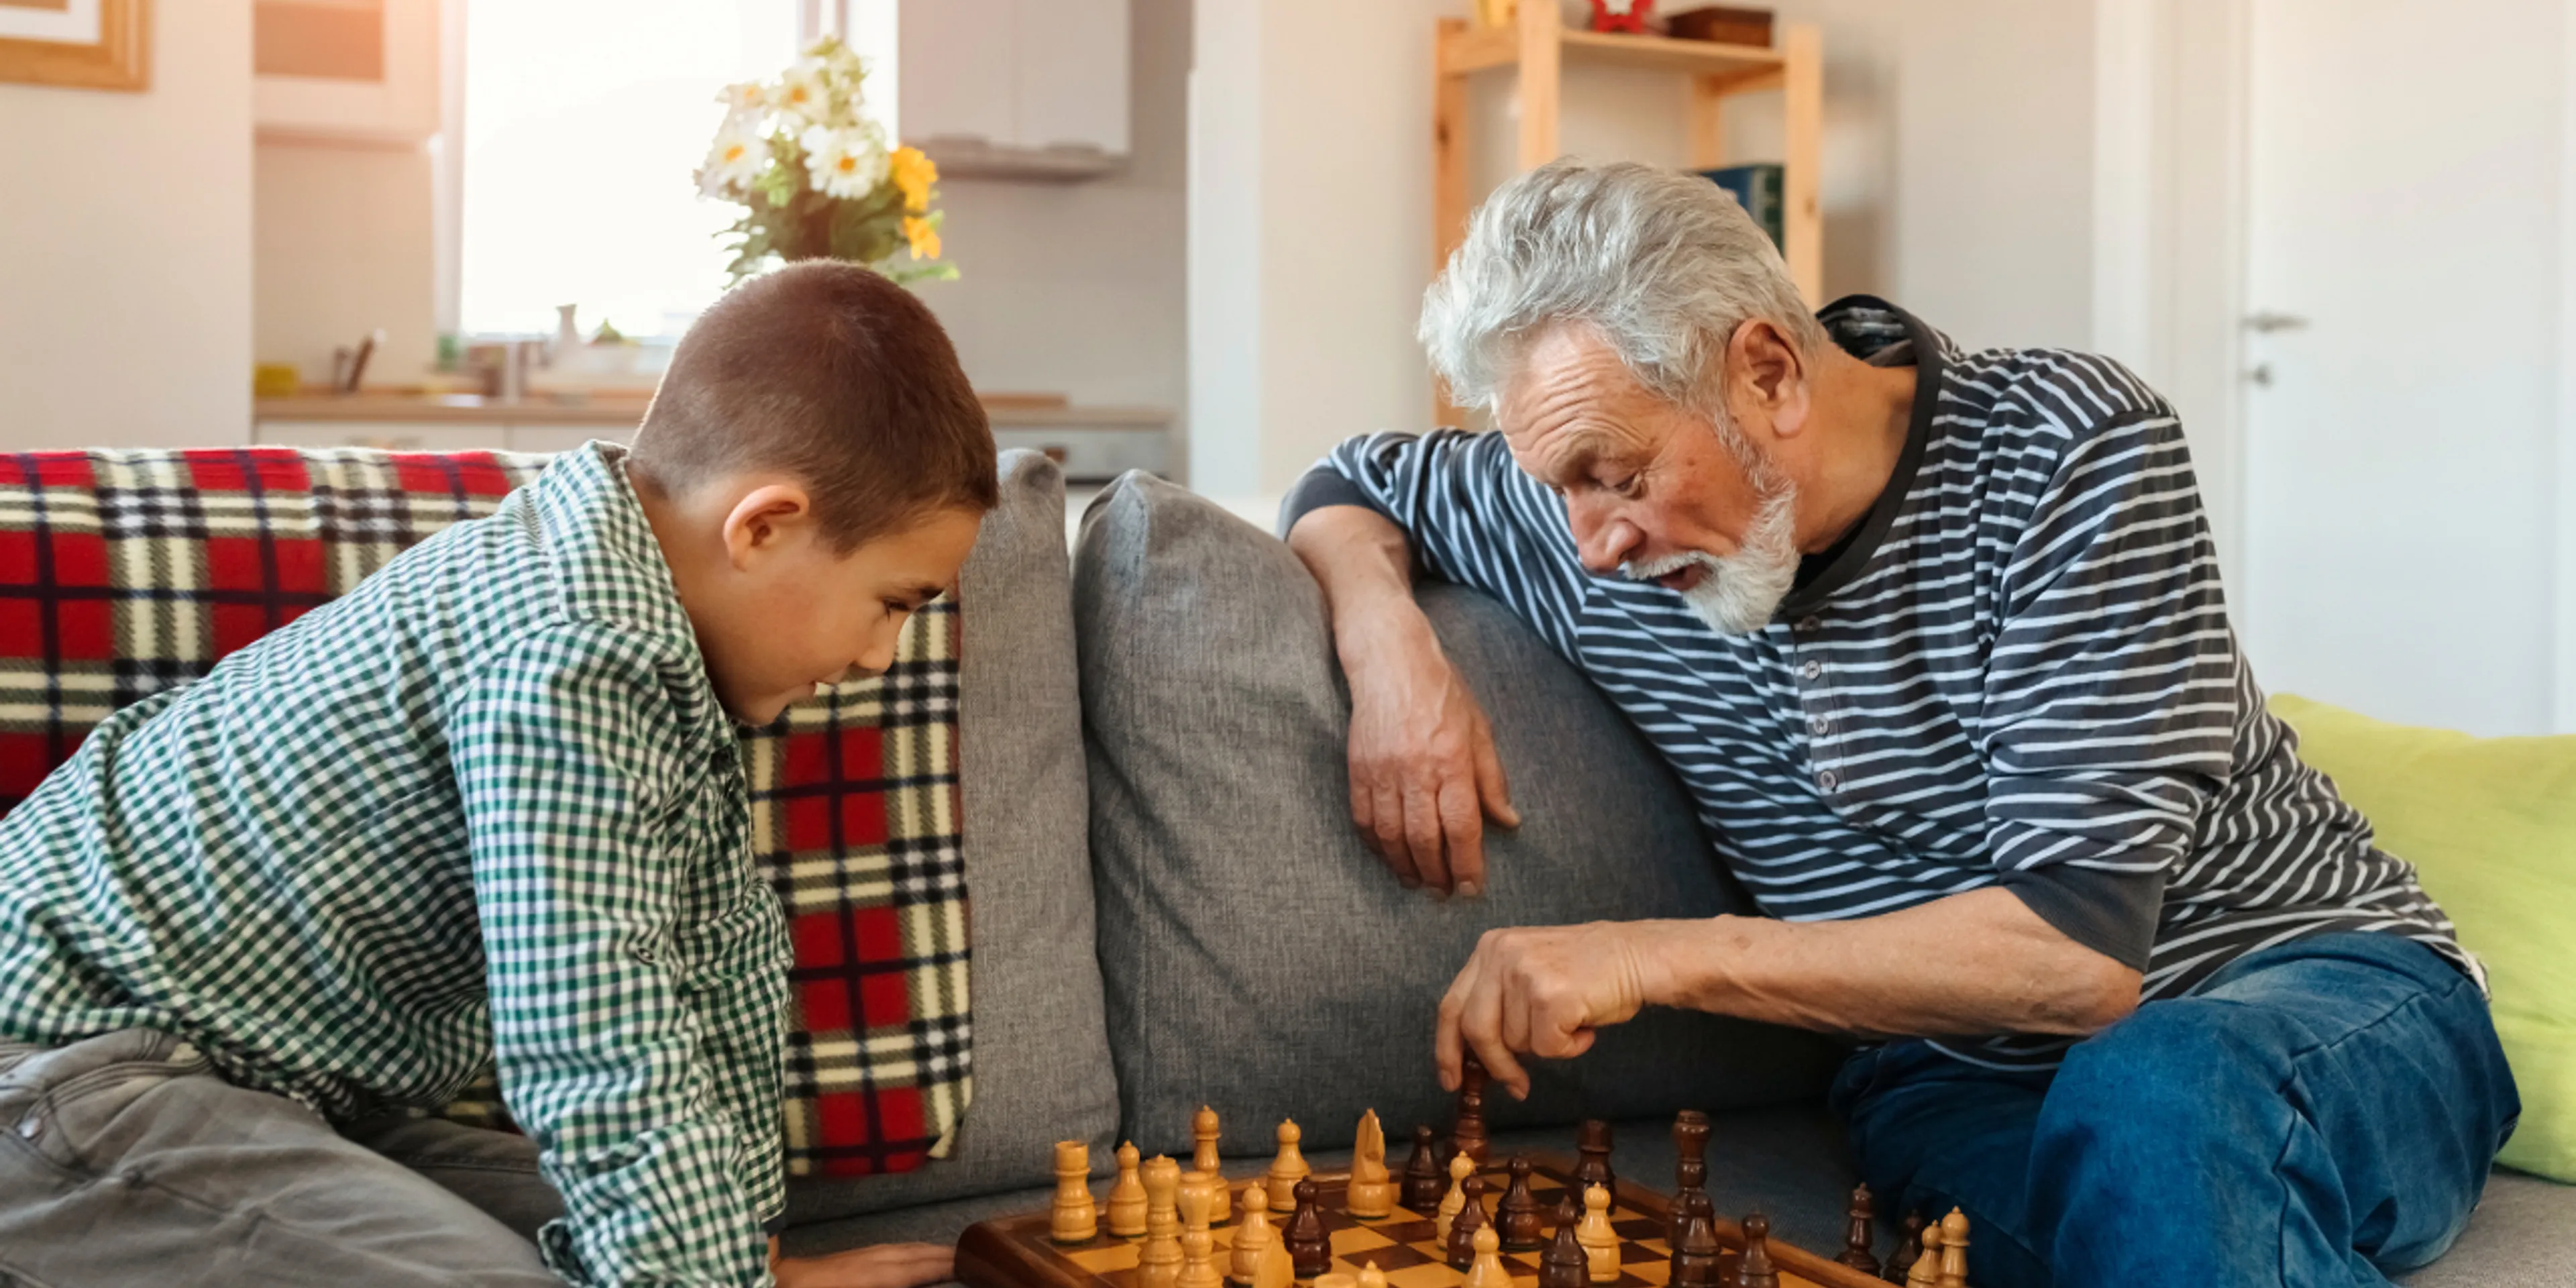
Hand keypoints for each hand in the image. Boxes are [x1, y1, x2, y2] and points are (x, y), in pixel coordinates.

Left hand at [773, 1241, 955, 1287]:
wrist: (772, 1282)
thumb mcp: (850, 1285)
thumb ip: (885, 1276)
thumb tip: (905, 1275)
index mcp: (866, 1277)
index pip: (914, 1270)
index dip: (942, 1267)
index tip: (969, 1264)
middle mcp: (867, 1261)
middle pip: (913, 1256)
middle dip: (943, 1256)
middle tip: (974, 1258)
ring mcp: (857, 1255)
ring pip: (903, 1250)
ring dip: (930, 1251)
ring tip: (953, 1255)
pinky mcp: (849, 1256)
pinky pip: (890, 1249)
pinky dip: (911, 1250)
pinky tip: (914, 1254)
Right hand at [1344, 615, 1519, 896]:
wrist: (1389, 660)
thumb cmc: (1441, 692)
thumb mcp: (1479, 729)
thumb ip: (1492, 779)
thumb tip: (1508, 822)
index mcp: (1452, 760)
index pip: (1462, 826)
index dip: (1468, 864)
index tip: (1472, 888)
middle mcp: (1416, 770)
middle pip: (1425, 839)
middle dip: (1437, 875)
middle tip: (1444, 894)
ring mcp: (1382, 772)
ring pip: (1392, 836)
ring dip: (1406, 867)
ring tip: (1418, 884)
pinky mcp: (1357, 769)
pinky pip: (1364, 820)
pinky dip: (1377, 846)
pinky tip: (1390, 858)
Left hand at [1435, 921, 1673, 1099]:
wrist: (1638, 956)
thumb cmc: (1588, 972)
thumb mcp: (1529, 970)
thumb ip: (1498, 1001)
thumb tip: (1475, 1058)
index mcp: (1490, 947)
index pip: (1451, 1006)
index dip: (1447, 1049)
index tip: (1451, 1080)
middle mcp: (1500, 954)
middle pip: (1477, 1030)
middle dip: (1497, 1066)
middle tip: (1518, 1086)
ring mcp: (1525, 973)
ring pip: (1517, 1043)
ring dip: (1548, 1046)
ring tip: (1573, 1019)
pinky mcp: (1551, 995)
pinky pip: (1548, 1048)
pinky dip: (1570, 1047)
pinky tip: (1586, 1024)